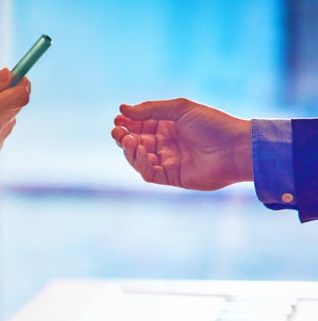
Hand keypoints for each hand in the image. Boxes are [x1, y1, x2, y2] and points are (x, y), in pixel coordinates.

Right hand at [111, 98, 252, 189]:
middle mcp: (165, 144)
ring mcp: (168, 161)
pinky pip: (149, 173)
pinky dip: (141, 164)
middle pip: (136, 142)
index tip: (118, 118)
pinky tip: (140, 152)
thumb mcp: (180, 109)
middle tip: (117, 131)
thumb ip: (150, 110)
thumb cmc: (213, 124)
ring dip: (130, 150)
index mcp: (168, 126)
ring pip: (139, 159)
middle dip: (124, 137)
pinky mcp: (171, 177)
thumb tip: (122, 109)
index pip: (140, 125)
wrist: (235, 148)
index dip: (127, 122)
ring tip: (128, 140)